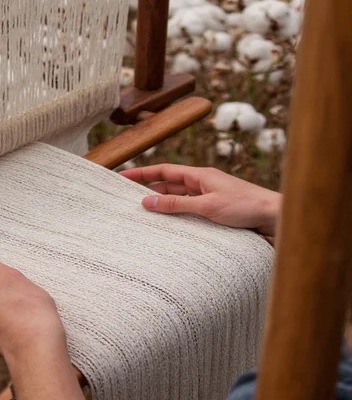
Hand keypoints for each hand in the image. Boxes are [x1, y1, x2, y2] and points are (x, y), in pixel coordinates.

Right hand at [120, 164, 280, 236]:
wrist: (277, 219)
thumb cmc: (247, 207)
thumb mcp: (207, 206)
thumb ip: (176, 205)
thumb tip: (146, 202)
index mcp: (200, 175)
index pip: (164, 171)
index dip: (142, 174)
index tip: (122, 177)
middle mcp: (203, 185)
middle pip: (169, 186)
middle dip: (148, 192)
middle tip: (126, 201)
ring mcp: (210, 199)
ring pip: (179, 201)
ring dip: (163, 207)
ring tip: (142, 217)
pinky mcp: (217, 214)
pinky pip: (190, 213)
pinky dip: (177, 218)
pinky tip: (168, 228)